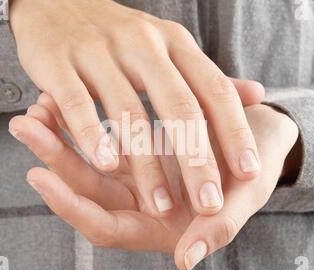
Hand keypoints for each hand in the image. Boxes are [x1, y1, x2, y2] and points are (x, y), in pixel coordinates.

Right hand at [8, 0, 263, 216]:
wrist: (57, 1)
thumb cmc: (120, 37)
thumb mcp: (170, 48)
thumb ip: (207, 77)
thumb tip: (257, 94)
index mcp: (174, 43)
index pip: (214, 89)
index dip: (235, 132)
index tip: (250, 172)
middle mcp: (142, 43)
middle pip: (178, 105)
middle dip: (196, 159)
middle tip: (210, 203)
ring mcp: (98, 51)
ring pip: (129, 112)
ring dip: (146, 164)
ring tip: (161, 205)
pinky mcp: (58, 61)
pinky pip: (77, 102)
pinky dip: (92, 135)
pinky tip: (107, 166)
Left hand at [9, 95, 297, 269]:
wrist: (263, 133)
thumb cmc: (260, 165)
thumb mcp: (249, 193)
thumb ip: (220, 225)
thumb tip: (186, 259)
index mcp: (164, 224)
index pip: (106, 227)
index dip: (72, 207)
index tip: (38, 176)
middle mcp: (144, 202)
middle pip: (88, 189)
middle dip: (55, 159)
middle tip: (25, 125)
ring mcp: (139, 174)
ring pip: (90, 161)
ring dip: (60, 136)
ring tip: (36, 105)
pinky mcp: (140, 148)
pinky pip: (104, 136)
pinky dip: (83, 118)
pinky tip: (63, 95)